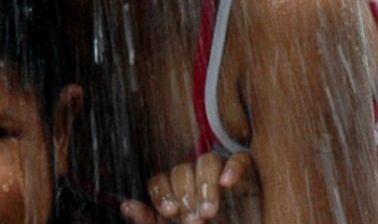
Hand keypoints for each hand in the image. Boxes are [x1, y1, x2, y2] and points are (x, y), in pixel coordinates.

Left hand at [121, 152, 259, 223]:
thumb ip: (151, 223)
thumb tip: (126, 206)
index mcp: (180, 199)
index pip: (161, 180)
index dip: (162, 192)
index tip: (171, 212)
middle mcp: (199, 185)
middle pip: (182, 169)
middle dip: (185, 194)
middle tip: (194, 220)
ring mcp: (225, 180)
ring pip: (207, 161)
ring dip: (205, 185)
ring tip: (209, 212)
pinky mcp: (251, 180)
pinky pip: (241, 159)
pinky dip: (233, 168)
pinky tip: (228, 185)